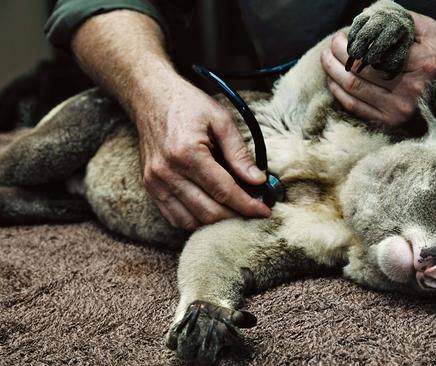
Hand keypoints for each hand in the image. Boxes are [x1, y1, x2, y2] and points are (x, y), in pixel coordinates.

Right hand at [133, 73, 270, 229]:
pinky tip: (213, 213)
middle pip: (208, 212)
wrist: (150, 96)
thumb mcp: (221, 119)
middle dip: (236, 217)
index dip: (247, 205)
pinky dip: (196, 222)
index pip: (224, 191)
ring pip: (191, 221)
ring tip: (236, 214)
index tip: (265, 211)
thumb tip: (258, 181)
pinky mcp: (150, 188)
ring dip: (217, 223)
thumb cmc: (188, 105)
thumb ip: (239, 153)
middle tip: (254, 214)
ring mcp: (155, 183)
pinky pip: (175, 218)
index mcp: (187, 153)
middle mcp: (167, 172)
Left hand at [321, 11, 435, 125]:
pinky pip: (354, 106)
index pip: (377, 49)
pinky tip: (333, 79)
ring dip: (333, 70)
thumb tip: (368, 14)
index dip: (354, 41)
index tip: (345, 34)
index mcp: (424, 63)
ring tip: (327, 58)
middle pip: (360, 68)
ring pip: (353, 87)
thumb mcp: (430, 33)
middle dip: (339, 53)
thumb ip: (402, 19)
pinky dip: (338, 91)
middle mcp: (411, 88)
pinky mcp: (389, 122)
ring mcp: (399, 109)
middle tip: (333, 43)